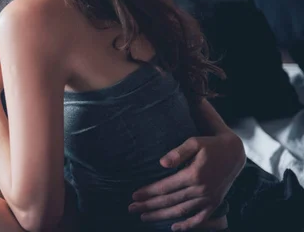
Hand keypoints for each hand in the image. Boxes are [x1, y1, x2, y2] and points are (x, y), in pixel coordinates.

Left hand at [129, 133, 244, 230]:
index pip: (165, 187)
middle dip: (149, 206)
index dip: (148, 192)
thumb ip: (178, 152)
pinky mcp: (215, 203)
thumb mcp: (194, 142)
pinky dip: (188, 225)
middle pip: (169, 201)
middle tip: (131, 208)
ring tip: (144, 218)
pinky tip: (174, 228)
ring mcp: (209, 199)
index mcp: (194, 175)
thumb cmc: (210, 144)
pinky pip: (200, 219)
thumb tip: (162, 163)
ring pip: (181, 211)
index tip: (134, 195)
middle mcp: (201, 190)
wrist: (234, 153)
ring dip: (162, 216)